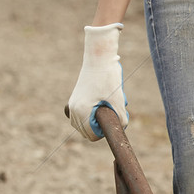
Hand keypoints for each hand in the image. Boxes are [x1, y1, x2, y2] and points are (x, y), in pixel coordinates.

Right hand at [66, 23, 127, 139]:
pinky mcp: (74, 99)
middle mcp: (73, 109)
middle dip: (99, 126)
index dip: (104, 132)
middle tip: (110, 111)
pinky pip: (80, 116)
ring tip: (105, 105)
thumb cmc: (108, 77)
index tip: (113, 119)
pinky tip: (98, 104)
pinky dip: (89, 114)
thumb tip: (121, 128)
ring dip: (94, 120)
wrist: (98, 58)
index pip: (91, 135)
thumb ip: (121, 118)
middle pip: (86, 132)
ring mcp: (72, 104)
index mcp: (81, 111)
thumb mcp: (117, 99)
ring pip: (82, 124)